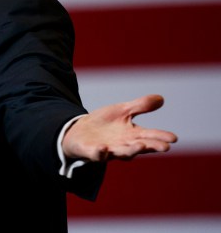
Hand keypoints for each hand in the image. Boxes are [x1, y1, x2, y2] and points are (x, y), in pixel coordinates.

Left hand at [62, 94, 177, 161]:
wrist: (79, 131)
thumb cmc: (105, 123)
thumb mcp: (122, 111)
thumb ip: (140, 106)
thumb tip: (162, 98)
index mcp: (132, 135)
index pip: (149, 136)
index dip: (161, 137)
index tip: (174, 138)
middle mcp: (123, 145)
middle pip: (140, 146)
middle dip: (151, 147)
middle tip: (164, 147)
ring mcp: (109, 150)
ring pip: (122, 153)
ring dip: (131, 151)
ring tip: (141, 146)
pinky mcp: (93, 152)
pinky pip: (97, 154)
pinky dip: (100, 153)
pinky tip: (103, 148)